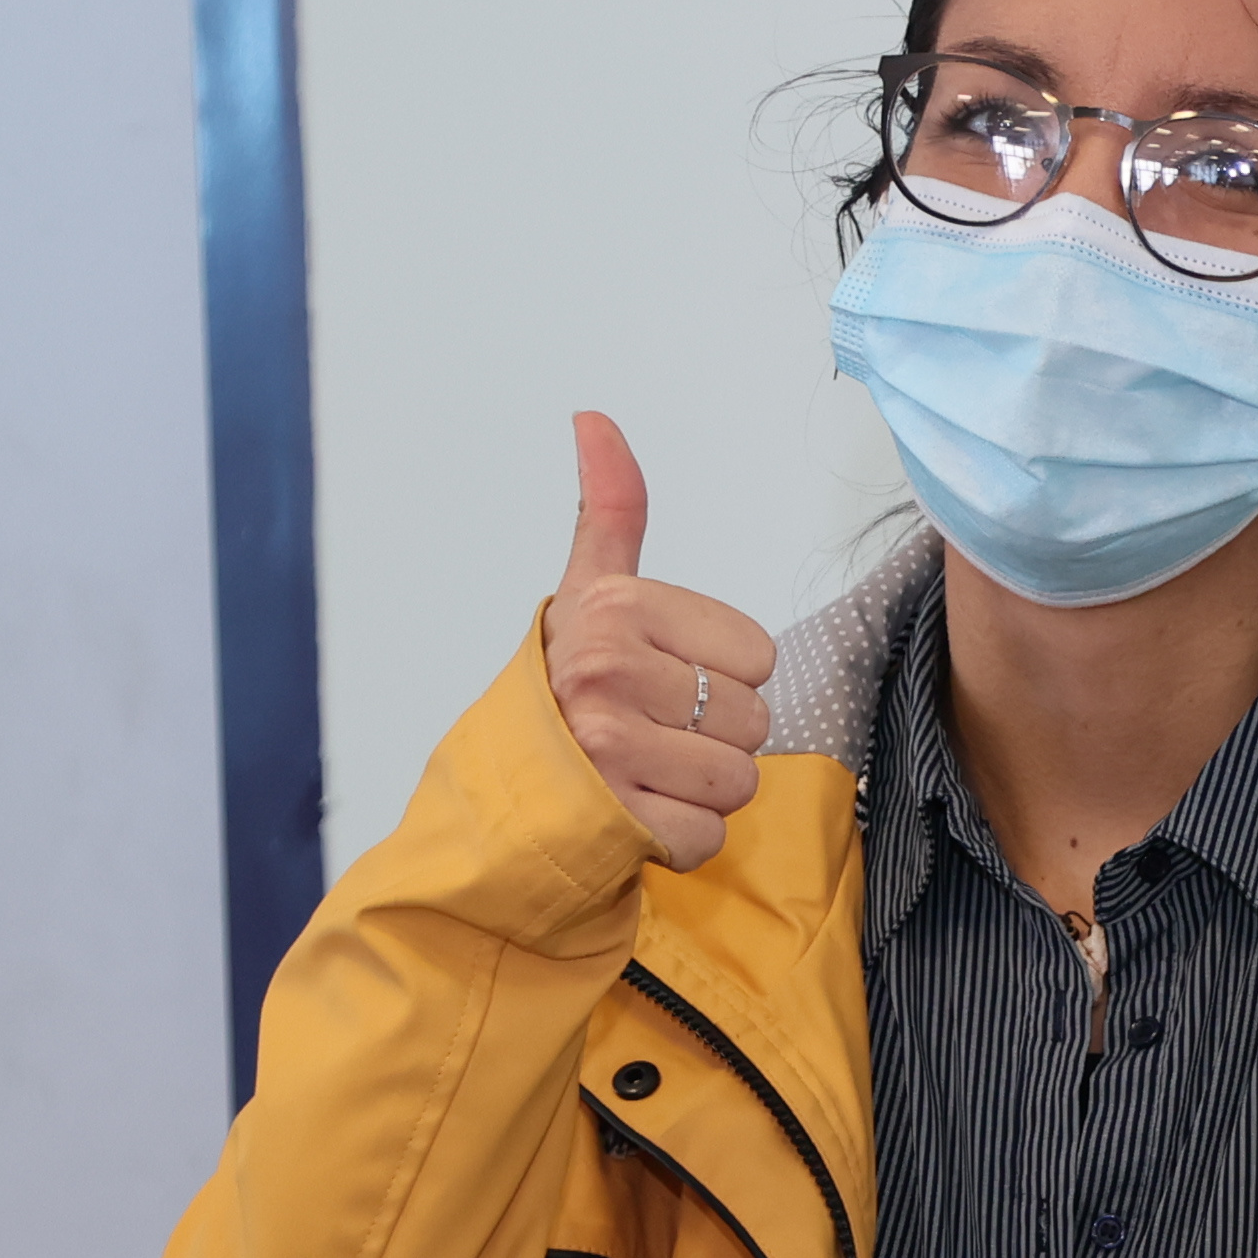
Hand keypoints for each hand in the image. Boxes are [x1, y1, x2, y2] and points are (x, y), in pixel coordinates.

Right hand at [541, 410, 777, 871]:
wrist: (498, 791)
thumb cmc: (558, 691)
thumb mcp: (586, 592)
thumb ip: (610, 510)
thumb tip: (594, 419)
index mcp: (615, 610)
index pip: (758, 655)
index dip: (721, 677)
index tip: (662, 681)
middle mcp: (609, 673)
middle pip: (754, 721)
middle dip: (713, 738)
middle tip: (653, 735)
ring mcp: (611, 750)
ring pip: (738, 781)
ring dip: (702, 791)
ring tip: (647, 775)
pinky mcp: (618, 822)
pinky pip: (707, 835)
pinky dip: (680, 838)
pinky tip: (637, 814)